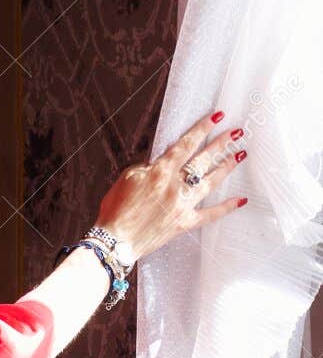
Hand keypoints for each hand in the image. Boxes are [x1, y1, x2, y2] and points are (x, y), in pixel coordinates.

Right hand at [94, 108, 246, 264]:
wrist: (116, 240)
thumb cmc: (116, 209)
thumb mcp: (127, 178)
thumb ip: (147, 166)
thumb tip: (161, 160)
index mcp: (160, 172)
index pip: (185, 145)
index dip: (202, 129)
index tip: (216, 117)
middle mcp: (175, 186)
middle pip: (202, 160)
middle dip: (220, 144)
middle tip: (236, 132)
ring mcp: (183, 205)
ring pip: (210, 182)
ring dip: (227, 167)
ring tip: (240, 155)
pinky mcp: (185, 223)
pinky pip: (211, 214)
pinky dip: (227, 207)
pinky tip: (241, 200)